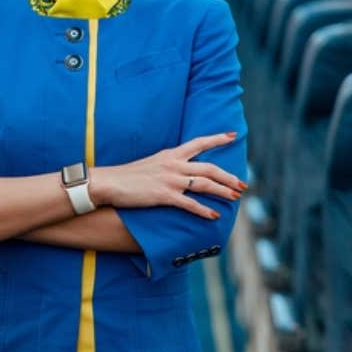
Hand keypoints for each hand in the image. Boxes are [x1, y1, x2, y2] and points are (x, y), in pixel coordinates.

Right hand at [90, 132, 245, 219]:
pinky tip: (214, 216)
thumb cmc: (127, 176)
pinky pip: (190, 204)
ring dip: (222, 191)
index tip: (232, 135)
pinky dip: (204, 210)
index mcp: (171, 154)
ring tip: (235, 197)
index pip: (199, 143)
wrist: (109, 182)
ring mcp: (170, 180)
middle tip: (242, 184)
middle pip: (209, 167)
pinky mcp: (164, 196)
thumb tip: (180, 172)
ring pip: (204, 184)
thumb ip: (168, 165)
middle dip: (228, 176)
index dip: (217, 138)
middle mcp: (174, 164)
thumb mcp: (151, 164)